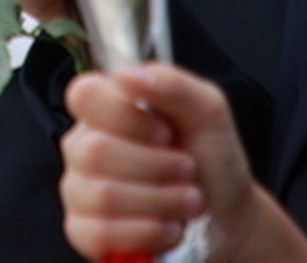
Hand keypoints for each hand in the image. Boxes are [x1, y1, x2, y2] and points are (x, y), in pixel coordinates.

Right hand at [61, 64, 306, 261]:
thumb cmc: (211, 158)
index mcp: (103, 107)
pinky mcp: (82, 230)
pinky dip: (147, 233)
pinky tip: (167, 226)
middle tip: (186, 169)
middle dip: (157, 167)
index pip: (82, 95)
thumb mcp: (207, 111)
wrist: (228, 216)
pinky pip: (99, 233)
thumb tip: (126, 73)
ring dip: (160, 202)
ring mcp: (78, 188)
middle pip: (94, 151)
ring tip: (185, 200)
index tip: (164, 131)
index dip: (126, 117)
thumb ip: (172, 83)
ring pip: (102, 195)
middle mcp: (82, 143)